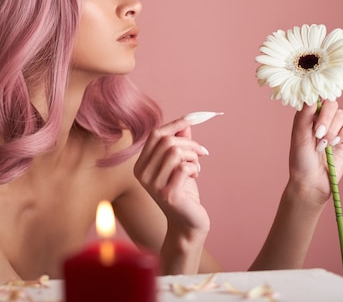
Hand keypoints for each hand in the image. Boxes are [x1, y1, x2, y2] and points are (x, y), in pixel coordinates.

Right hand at [134, 117, 210, 235]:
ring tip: (196, 167)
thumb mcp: (180, 163)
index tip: (192, 119)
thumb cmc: (184, 191)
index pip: (155, 135)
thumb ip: (180, 142)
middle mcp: (142, 174)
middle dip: (190, 143)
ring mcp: (153, 185)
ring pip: (176, 152)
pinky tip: (195, 177)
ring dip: (193, 156)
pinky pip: (184, 168)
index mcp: (141, 165)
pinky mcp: (168, 194)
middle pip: (167, 141)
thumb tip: (186, 122)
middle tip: (201, 152)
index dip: (174, 124)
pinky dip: (195, 168)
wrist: (187, 223)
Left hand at [288, 100, 342, 203]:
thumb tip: (311, 97)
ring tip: (324, 144)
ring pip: (342, 115)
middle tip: (318, 134)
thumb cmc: (301, 158)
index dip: (317, 103)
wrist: (312, 179)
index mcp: (307, 116)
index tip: (313, 112)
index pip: (316, 98)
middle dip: (325, 119)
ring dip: (333, 129)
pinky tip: (335, 143)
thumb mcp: (298, 135)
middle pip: (331, 104)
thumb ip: (304, 115)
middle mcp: (321, 119)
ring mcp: (335, 128)